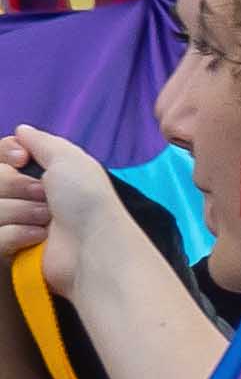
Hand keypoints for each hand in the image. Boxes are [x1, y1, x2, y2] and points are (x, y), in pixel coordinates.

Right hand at [0, 126, 124, 299]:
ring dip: (19, 211)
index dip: (5, 155)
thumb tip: (22, 130)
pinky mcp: (10, 248)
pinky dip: (16, 234)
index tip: (21, 159)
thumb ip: (42, 142)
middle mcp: (24, 195)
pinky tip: (38, 238)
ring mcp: (16, 221)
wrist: (92, 246)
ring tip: (46, 221)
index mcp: (39, 173)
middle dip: (16, 186)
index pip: (1, 158)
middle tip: (44, 196)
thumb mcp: (69, 159)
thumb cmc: (86, 200)